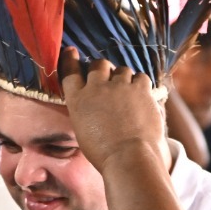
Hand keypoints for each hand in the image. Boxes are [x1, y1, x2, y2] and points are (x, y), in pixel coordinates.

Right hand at [57, 47, 164, 173]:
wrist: (128, 158)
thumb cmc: (103, 153)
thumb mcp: (82, 130)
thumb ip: (85, 110)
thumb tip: (95, 101)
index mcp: (77, 100)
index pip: (70, 72)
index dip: (70, 60)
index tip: (71, 52)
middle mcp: (96, 88)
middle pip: (98, 65)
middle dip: (102, 70)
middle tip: (107, 81)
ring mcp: (119, 86)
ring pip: (121, 69)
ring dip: (122, 78)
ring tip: (126, 94)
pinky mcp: (140, 88)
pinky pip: (140, 76)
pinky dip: (139, 84)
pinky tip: (139, 96)